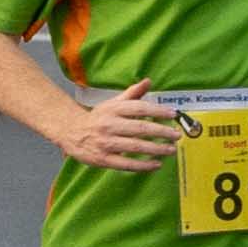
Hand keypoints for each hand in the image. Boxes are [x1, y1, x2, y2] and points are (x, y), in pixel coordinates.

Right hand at [68, 86, 182, 172]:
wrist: (71, 132)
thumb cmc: (98, 117)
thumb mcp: (113, 103)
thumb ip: (132, 93)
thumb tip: (148, 81)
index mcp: (113, 109)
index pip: (140, 108)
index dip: (158, 111)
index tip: (173, 115)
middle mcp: (109, 125)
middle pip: (140, 128)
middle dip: (162, 132)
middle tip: (176, 135)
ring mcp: (106, 142)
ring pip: (136, 146)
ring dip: (156, 149)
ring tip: (171, 150)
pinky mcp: (103, 159)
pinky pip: (126, 164)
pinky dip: (143, 165)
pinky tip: (156, 164)